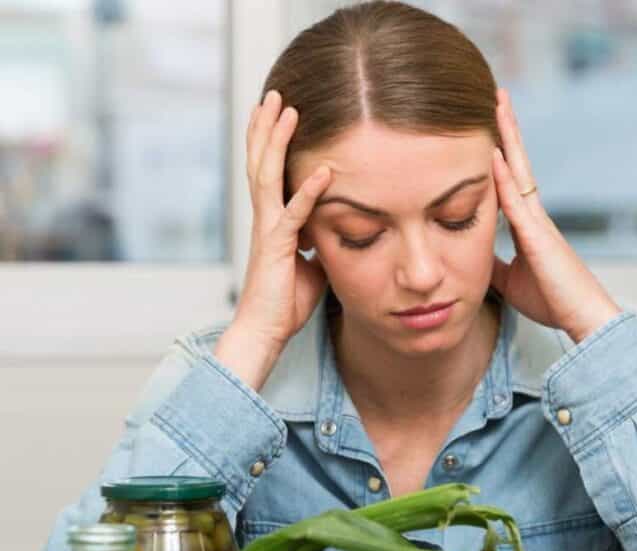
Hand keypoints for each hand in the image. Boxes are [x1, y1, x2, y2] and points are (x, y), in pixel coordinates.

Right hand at [215, 90, 331, 388]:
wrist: (265, 332)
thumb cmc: (287, 302)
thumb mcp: (312, 263)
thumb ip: (319, 239)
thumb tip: (336, 228)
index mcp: (272, 221)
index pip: (268, 171)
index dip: (271, 141)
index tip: (278, 113)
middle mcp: (265, 218)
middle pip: (261, 161)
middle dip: (267, 127)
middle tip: (274, 94)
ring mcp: (268, 230)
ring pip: (267, 174)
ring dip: (278, 141)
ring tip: (286, 109)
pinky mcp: (278, 247)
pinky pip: (294, 213)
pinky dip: (310, 190)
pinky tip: (325, 171)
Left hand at [489, 89, 620, 343]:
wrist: (583, 319)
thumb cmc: (552, 300)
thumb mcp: (508, 280)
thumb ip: (491, 263)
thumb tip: (468, 255)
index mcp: (528, 224)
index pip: (510, 179)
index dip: (501, 152)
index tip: (488, 126)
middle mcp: (535, 216)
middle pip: (518, 163)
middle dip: (507, 129)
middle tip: (496, 96)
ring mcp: (539, 223)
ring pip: (520, 171)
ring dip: (509, 138)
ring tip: (499, 105)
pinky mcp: (540, 238)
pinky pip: (518, 202)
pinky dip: (504, 178)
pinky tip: (493, 156)